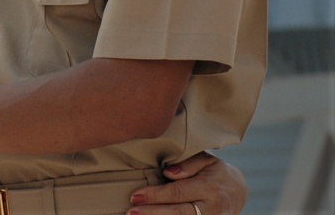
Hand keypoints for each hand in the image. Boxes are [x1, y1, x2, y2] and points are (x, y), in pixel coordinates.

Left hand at [129, 152, 247, 214]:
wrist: (237, 191)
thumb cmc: (215, 172)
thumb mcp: (206, 160)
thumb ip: (188, 164)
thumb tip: (169, 172)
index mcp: (208, 187)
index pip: (177, 192)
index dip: (155, 195)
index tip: (135, 196)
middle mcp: (211, 208)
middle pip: (179, 212)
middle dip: (153, 213)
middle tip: (131, 212)